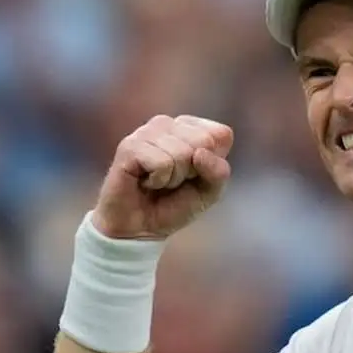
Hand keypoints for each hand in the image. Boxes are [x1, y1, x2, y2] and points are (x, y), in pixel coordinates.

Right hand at [92, 114, 232, 239]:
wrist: (141, 228)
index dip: (213, 163)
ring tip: (158, 182)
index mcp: (190, 127)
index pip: (222, 134)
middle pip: (204, 141)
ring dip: (173, 179)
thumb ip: (219, 172)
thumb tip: (200, 153)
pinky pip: (162, 163)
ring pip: (182, 153)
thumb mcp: (210, 192)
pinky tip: (145, 182)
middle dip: (193, 171)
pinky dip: (158, 181)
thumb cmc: (175, 205)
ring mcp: (147, 132)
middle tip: (174, 180)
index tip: (194, 175)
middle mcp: (168, 123)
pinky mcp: (130, 146)